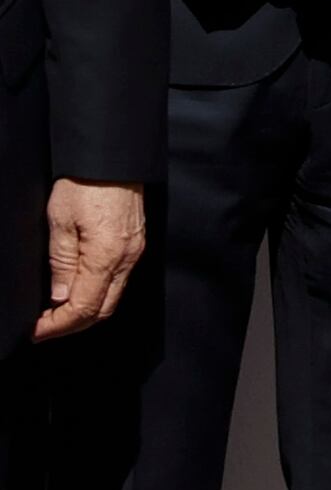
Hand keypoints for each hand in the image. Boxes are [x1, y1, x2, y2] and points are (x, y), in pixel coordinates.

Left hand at [37, 181, 138, 340]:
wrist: (113, 158)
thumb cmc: (85, 184)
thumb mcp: (60, 222)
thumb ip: (61, 263)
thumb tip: (59, 297)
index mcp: (106, 255)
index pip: (84, 307)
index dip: (58, 325)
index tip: (36, 331)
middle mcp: (126, 258)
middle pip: (103, 310)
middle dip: (72, 325)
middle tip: (44, 328)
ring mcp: (134, 251)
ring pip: (112, 298)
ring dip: (85, 311)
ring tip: (57, 313)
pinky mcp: (135, 244)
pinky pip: (118, 281)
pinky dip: (97, 294)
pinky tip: (77, 290)